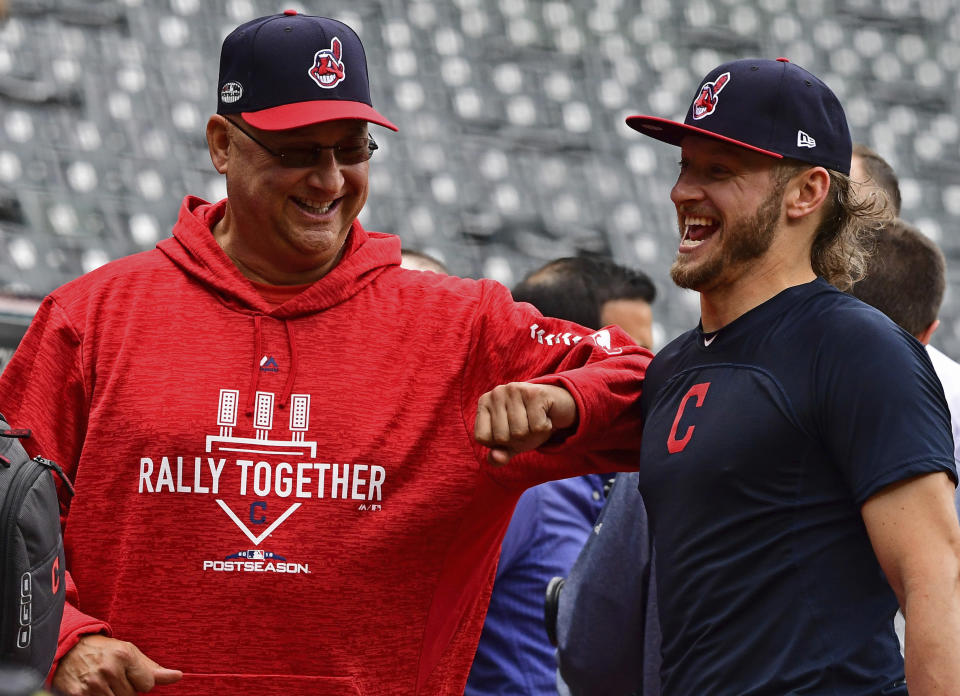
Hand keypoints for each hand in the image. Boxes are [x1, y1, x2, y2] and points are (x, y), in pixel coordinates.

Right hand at [52, 634, 181, 695]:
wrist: (69, 648)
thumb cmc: (105, 650)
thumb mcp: (130, 652)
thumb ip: (153, 668)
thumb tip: (178, 676)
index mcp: (125, 655)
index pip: (147, 685)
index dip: (140, 682)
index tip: (130, 674)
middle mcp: (109, 669)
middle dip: (126, 689)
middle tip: (114, 676)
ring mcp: (93, 683)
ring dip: (113, 695)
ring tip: (105, 682)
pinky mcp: (79, 695)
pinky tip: (94, 688)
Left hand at [475, 382, 576, 464]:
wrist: (556, 407)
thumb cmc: (528, 425)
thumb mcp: (511, 444)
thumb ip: (499, 456)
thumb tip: (495, 458)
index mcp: (484, 403)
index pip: (482, 438)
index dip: (498, 443)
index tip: (509, 432)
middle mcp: (496, 393)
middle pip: (501, 437)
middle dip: (517, 439)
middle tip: (526, 426)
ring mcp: (514, 390)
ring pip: (519, 432)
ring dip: (532, 434)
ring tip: (535, 421)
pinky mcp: (534, 393)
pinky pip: (537, 426)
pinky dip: (544, 428)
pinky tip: (545, 416)